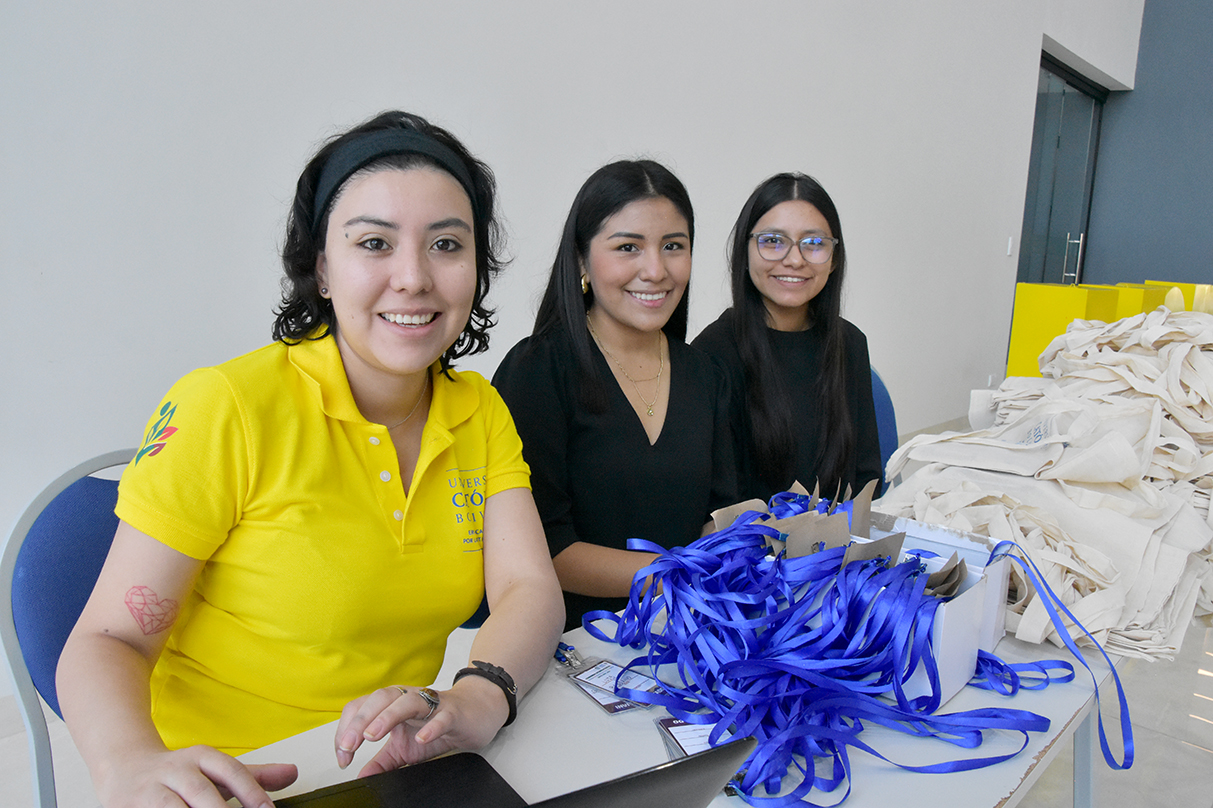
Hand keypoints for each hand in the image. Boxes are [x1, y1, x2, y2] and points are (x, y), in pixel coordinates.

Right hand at [94, 745, 296, 807]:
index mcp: (201, 757)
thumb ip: (254, 777)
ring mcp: (149, 790)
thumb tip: (294, 773)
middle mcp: (175, 770)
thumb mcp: (216, 770)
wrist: (124, 767)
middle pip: (201, 792)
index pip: (230, 770)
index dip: (251, 791)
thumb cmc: (181, 775)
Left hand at [334, 677, 508, 775]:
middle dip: (360, 721)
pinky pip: (442, 715)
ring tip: (373, 735)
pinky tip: (422, 737)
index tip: (343, 755)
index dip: (347, 728)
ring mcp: (432, 703)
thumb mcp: (405, 748)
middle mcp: (409, 698)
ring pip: (406, 701)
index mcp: (393, 704)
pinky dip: (431, 726)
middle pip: (380, 698)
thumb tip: (361, 776)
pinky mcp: (453, 712)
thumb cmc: (440, 724)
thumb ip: (382, 761)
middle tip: (349, 745)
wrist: (477, 712)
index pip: (362, 707)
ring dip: (386, 717)